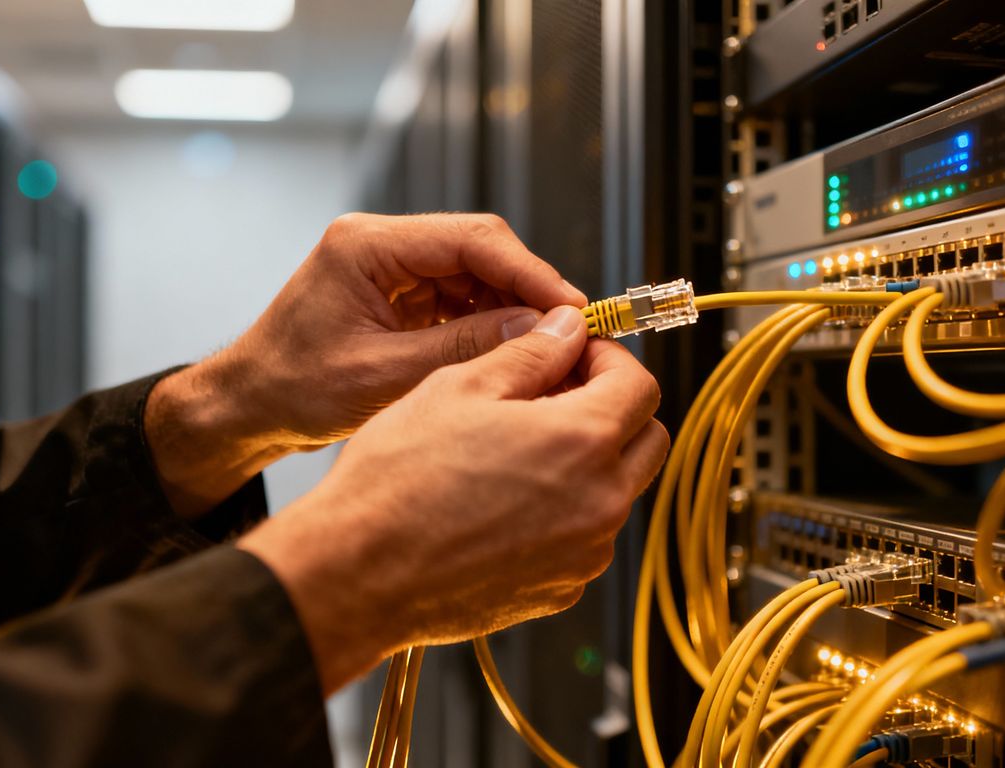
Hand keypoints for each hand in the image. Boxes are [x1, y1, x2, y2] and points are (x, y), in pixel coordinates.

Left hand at [219, 212, 584, 445]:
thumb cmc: (292, 389)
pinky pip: (457, 298)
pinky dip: (486, 323)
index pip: (470, 239)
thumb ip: (463, 347)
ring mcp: (390, 268)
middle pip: (478, 249)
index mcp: (367, 245)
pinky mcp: (397, 295)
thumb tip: (536, 329)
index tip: (569, 305)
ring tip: (543, 347)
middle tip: (568, 329)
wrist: (249, 407)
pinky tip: (508, 352)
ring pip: (474, 274)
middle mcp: (380, 245)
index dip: (529, 271)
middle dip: (526, 288)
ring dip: (510, 308)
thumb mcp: (384, 375)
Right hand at [237, 306, 669, 693]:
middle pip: (647, 440)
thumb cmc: (397, 480)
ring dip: (589, 462)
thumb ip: (530, 354)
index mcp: (583, 441)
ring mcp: (584, 554)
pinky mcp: (560, 590)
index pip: (640, 384)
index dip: (608, 358)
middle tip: (555, 395)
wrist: (358, 574)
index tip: (573, 356)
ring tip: (518, 450)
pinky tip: (505, 502)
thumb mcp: (460, 388)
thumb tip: (567, 329)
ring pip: (618, 491)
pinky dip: (564, 513)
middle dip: (613, 409)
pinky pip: (585, 539)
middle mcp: (600, 503)